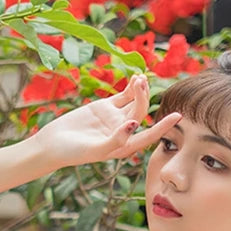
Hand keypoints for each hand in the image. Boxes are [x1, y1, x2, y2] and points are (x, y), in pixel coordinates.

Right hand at [34, 73, 180, 170]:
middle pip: (141, 113)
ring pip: (134, 102)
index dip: (164, 127)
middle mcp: (123, 132)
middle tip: (141, 84)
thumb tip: (134, 124)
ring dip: (139, 90)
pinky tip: (137, 77)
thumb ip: (116, 139)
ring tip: (140, 78)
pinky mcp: (105, 107)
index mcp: (125, 146)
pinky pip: (123, 95)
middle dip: (144, 98)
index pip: (149, 135)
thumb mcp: (95, 149)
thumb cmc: (73, 152)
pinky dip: (131, 87)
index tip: (178, 116)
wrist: (52, 144)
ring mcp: (115, 118)